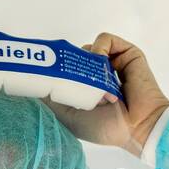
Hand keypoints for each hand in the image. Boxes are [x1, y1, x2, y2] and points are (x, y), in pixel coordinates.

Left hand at [44, 32, 168, 158]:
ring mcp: (112, 63)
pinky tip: (101, 63)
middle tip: (66, 74)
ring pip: (88, 49)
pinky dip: (99, 47)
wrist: (137, 127)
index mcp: (86, 90)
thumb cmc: (106, 128)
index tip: (44, 69)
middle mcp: (98, 76)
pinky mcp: (126, 53)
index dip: (57, 69)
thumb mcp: (68, 117)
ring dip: (85, 60)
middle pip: (76, 58)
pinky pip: (105, 40)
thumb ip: (51, 101)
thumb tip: (32, 87)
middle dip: (69, 64)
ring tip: (92, 80)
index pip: (67, 71)